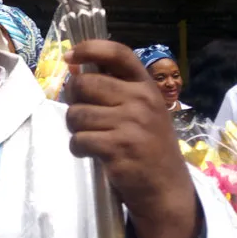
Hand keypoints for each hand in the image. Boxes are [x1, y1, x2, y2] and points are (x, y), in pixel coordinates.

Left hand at [63, 40, 199, 237]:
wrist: (166, 189)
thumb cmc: (147, 146)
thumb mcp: (140, 110)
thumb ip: (114, 90)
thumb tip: (73, 71)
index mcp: (146, 85)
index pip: (117, 53)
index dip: (89, 48)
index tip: (70, 56)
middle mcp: (141, 99)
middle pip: (83, 84)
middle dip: (74, 101)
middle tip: (84, 116)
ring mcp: (131, 123)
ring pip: (76, 114)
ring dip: (76, 128)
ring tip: (92, 137)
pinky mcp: (119, 147)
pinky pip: (78, 139)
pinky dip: (79, 148)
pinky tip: (93, 154)